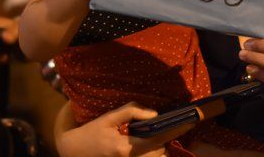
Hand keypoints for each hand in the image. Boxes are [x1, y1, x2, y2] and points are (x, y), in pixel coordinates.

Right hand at [55, 102, 192, 156]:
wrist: (74, 151)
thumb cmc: (92, 132)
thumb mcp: (109, 117)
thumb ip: (131, 111)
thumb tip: (154, 114)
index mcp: (125, 148)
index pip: (157, 141)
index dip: (175, 131)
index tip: (189, 121)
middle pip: (160, 154)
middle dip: (166, 141)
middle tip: (168, 127)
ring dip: (160, 149)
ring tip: (157, 137)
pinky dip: (153, 153)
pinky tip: (151, 145)